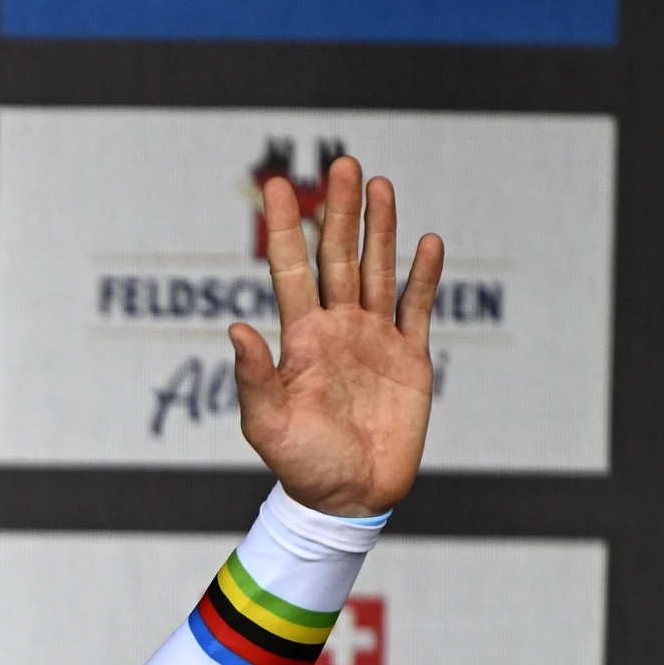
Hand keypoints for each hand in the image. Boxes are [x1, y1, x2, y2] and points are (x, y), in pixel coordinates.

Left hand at [230, 157, 445, 518]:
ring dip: (381, 229)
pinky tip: (428, 242)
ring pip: (378, 271)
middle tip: (340, 165)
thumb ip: (253, 378)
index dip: (284, 229)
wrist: (349, 499)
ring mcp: (374, 340)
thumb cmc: (301, 467)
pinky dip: (424, 276)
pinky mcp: (410, 358)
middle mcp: (337, 330)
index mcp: (300, 340)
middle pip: (339, 258)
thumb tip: (235, 328)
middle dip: (339, 212)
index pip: (290, 271)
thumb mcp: (267, 426)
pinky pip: (417, 308)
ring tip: (379, 185)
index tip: (276, 186)